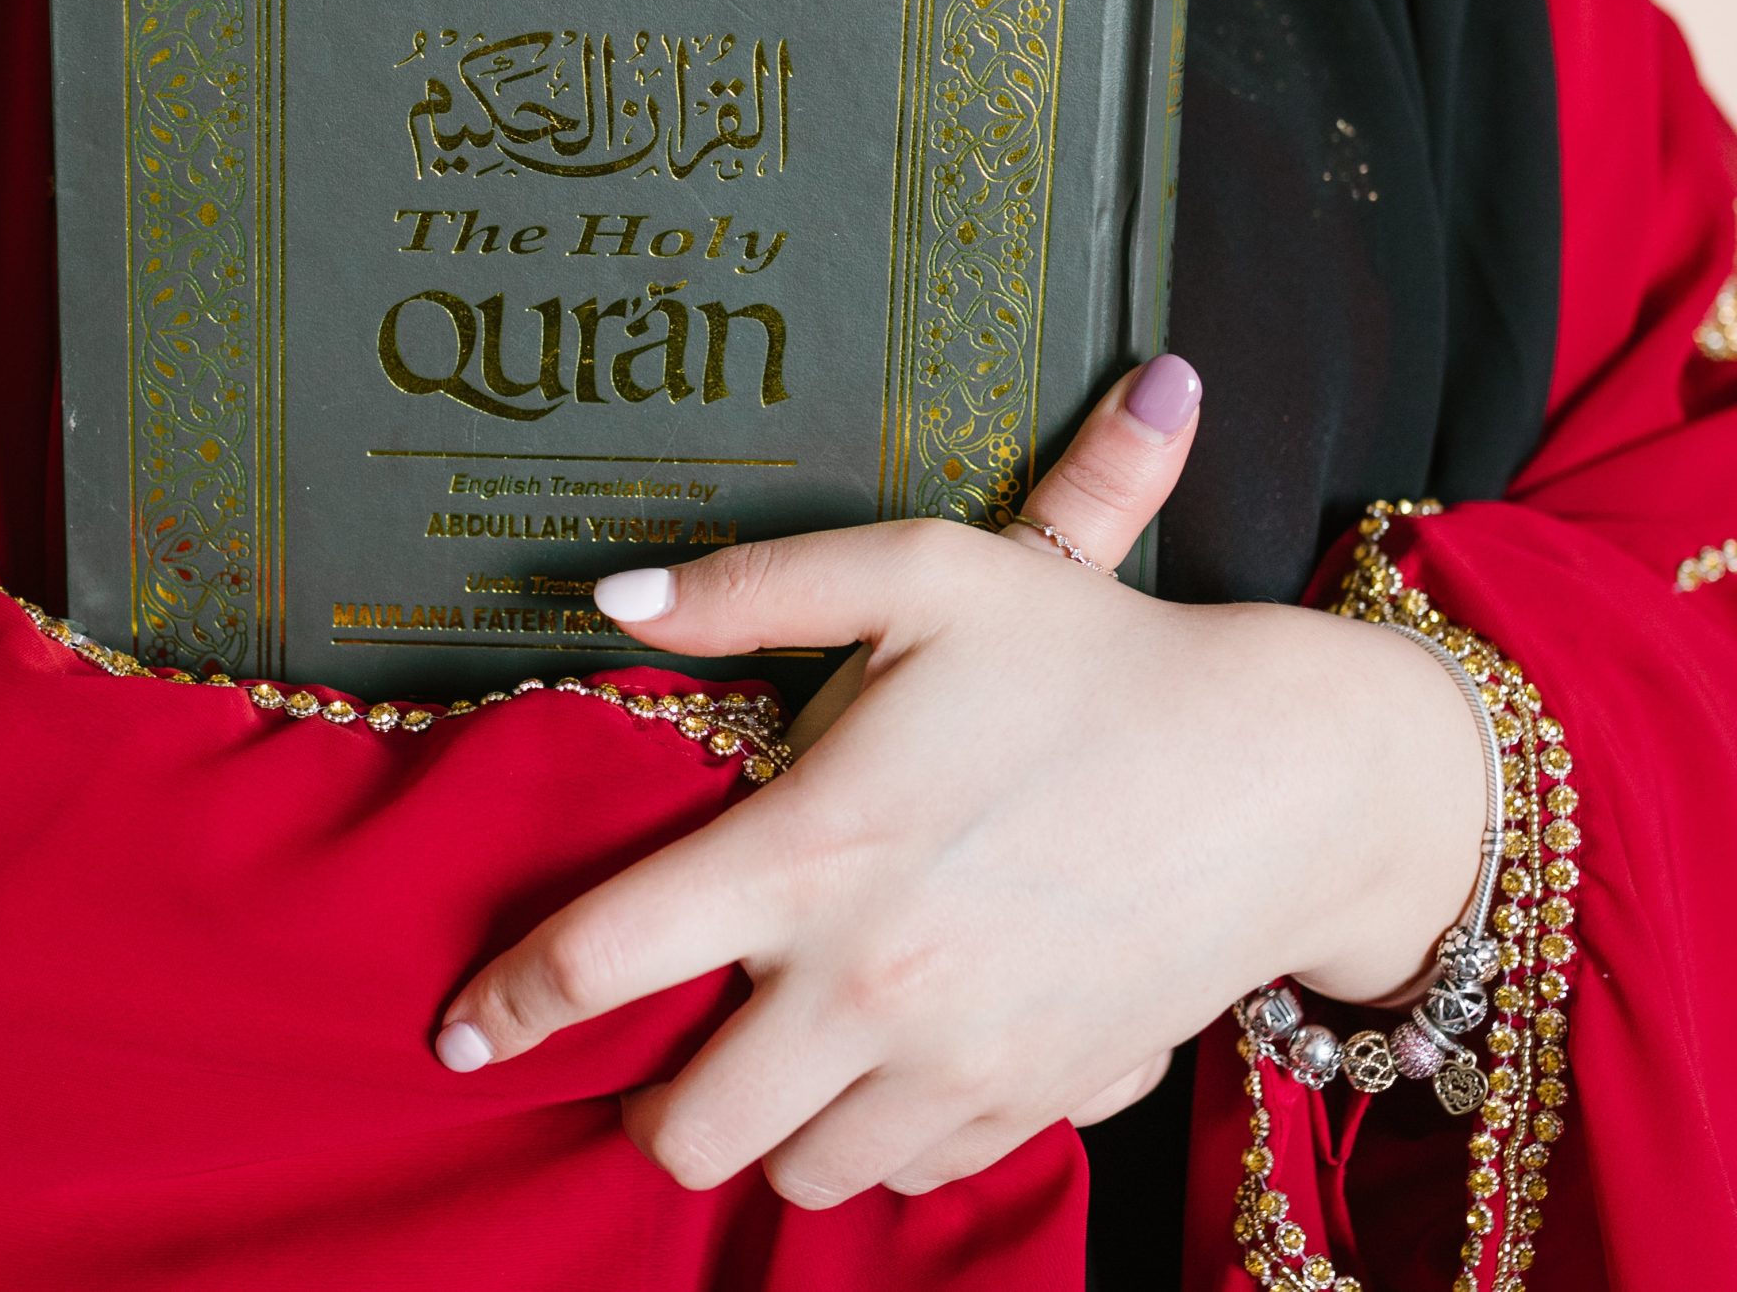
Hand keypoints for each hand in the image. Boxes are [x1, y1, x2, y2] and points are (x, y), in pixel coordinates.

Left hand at [434, 356, 1486, 1205]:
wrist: (1289, 778)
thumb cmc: (1095, 662)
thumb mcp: (927, 573)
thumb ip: (756, 584)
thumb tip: (611, 596)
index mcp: (808, 852)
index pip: (602, 960)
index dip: (507, 1006)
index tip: (459, 1034)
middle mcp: (866, 985)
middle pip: (686, 1124)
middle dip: (643, 1108)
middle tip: (649, 1062)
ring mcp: (955, 1064)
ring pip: (798, 1171)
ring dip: (765, 1129)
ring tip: (776, 1058)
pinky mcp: (1033, 1104)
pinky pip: (912, 1174)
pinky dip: (877, 1141)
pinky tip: (890, 1066)